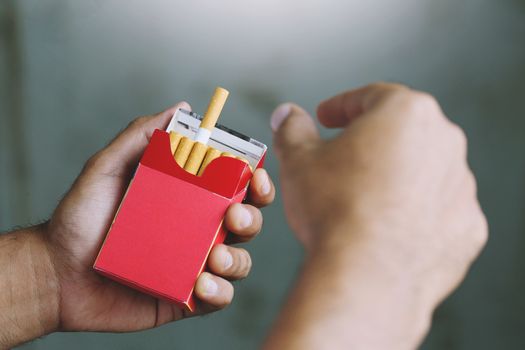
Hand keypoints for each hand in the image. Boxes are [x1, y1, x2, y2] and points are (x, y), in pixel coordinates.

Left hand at [45, 102, 274, 331]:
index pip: (235, 189)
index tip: (256, 177)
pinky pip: (217, 298)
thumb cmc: (81, 217)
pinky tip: (202, 285)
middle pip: (246, 224)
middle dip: (252, 219)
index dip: (255, 183)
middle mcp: (197, 232)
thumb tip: (181, 108)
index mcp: (188, 201)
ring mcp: (193, 266)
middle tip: (233, 216)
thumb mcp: (107, 167)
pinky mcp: (184, 299)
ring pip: (238, 263)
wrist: (55, 271)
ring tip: (214, 258)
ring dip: (237, 260)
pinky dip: (219, 292)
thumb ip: (141, 136)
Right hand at [267, 83, 486, 347]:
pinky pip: (437, 210)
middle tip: (342, 158)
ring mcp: (460, 186)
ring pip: (423, 171)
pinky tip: (387, 227)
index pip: (371, 97)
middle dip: (371, 141)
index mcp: (406, 113)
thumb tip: (286, 116)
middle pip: (402, 132)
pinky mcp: (467, 227)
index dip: (342, 106)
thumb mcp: (299, 160)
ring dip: (395, 177)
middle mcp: (444, 142)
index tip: (326, 118)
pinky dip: (415, 213)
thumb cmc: (334, 211)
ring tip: (362, 200)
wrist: (366, 275)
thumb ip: (292, 129)